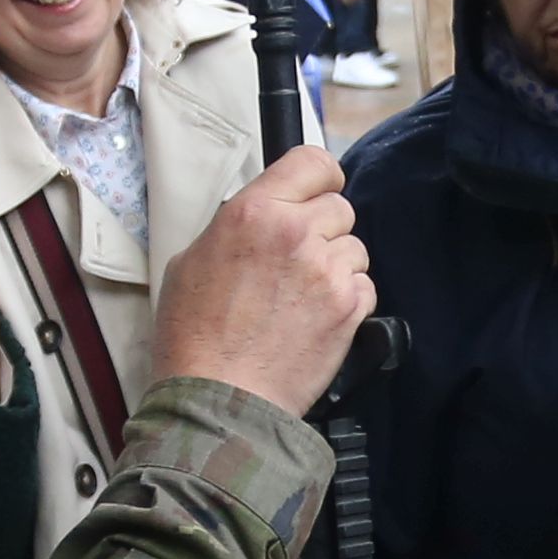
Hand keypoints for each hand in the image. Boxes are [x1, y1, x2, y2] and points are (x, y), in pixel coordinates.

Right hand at [145, 143, 371, 418]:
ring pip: (355, 247)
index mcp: (253, 212)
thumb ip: (237, 227)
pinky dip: (349, 299)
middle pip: (339, 207)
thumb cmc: (194, 335)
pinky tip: (317, 318)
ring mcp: (327, 270)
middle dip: (324, 229)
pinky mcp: (348, 307)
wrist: (219, 396)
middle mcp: (295, 232)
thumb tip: (262, 219)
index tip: (318, 191)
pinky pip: (365, 285)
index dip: (321, 176)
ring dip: (337, 265)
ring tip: (304, 296)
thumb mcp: (192, 260)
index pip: (312, 162)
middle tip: (299, 259)